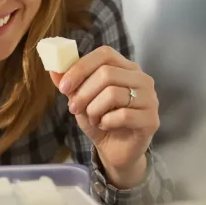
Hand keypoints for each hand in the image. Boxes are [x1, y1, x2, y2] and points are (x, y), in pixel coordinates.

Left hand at [50, 46, 158, 188]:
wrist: (114, 150)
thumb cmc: (99, 120)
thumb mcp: (80, 99)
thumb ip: (69, 82)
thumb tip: (53, 68)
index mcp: (125, 67)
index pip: (104, 54)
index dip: (81, 67)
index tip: (64, 86)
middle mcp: (142, 79)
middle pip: (107, 73)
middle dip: (83, 93)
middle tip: (73, 108)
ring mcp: (150, 99)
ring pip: (113, 93)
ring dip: (94, 109)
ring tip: (93, 118)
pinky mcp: (151, 120)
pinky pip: (123, 115)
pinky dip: (106, 121)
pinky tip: (105, 125)